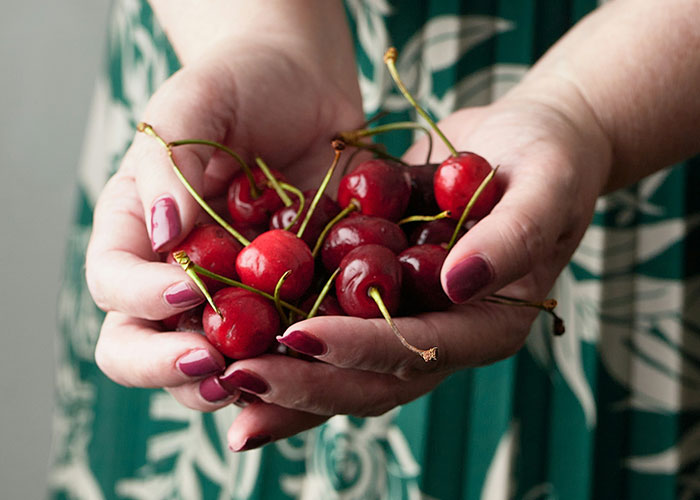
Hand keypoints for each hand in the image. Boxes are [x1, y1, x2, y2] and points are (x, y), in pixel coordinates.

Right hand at [85, 32, 363, 426]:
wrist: (307, 88)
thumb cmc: (240, 83)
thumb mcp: (195, 103)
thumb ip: (167, 164)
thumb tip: (162, 234)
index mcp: (138, 229)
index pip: (113, 283)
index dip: (141, 297)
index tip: (189, 287)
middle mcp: (175, 273)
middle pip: (143, 344)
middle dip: (171, 365)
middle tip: (217, 363)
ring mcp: (233, 294)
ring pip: (213, 361)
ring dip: (236, 378)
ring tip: (270, 375)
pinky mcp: (288, 299)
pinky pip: (285, 344)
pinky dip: (298, 359)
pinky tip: (321, 356)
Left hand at [220, 86, 612, 450]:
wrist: (524, 143)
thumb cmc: (548, 159)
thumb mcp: (546, 185)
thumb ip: (513, 237)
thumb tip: (460, 283)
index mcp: (487, 323)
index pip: (420, 349)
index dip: (360, 348)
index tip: (300, 335)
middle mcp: (443, 335)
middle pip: (372, 380)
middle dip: (305, 383)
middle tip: (236, 378)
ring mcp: (408, 319)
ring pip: (342, 369)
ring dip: (284, 382)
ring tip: (220, 383)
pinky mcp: (378, 297)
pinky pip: (328, 325)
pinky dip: (283, 342)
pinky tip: (231, 346)